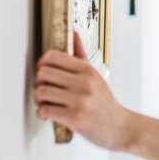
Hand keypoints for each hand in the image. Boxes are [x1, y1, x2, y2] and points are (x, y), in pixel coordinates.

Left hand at [35, 30, 138, 151]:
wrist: (120, 127)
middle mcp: (84, 83)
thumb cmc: (105, 103)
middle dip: (38, 83)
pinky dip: (42, 114)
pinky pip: (45, 111)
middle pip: (43, 73)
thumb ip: (81, 54)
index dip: (42, 64)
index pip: (52, 56)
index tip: (44, 73)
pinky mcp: (75, 118)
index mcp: (86, 70)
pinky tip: (49, 114)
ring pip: (41, 93)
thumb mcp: (95, 75)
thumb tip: (73, 32)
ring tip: (46, 103)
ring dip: (38, 100)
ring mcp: (80, 100)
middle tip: (43, 90)